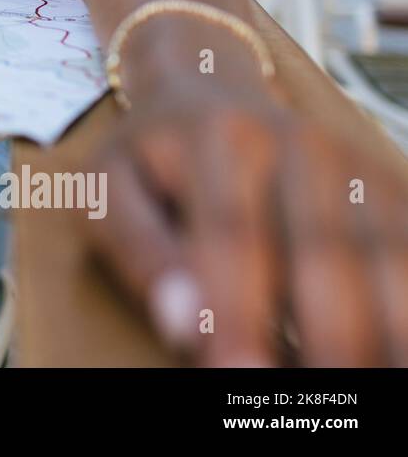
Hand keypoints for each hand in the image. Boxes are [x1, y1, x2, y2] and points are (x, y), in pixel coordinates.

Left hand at [85, 83, 407, 365]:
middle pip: (324, 253)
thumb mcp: (109, 189)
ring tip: (367, 390)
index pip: (232, 235)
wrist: (204, 85)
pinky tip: (395, 355)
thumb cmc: (147, 160)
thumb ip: (138, 253)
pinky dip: (406, 309)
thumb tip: (180, 324)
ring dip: (384, 332)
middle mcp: (298, 143)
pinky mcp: (385, 184)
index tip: (235, 375)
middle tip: (312, 402)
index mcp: (219, 140)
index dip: (237, 312)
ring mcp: (352, 162)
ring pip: (385, 256)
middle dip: (326, 338)